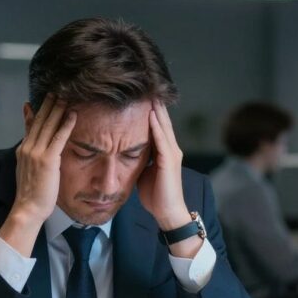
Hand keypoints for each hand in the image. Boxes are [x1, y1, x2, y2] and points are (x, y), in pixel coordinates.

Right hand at [0, 94, 75, 256]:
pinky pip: (58, 138)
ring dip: (58, 109)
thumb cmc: (32, 195)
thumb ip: (32, 157)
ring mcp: (36, 153)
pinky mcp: (47, 160)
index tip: (40, 99)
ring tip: (66, 95)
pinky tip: (73, 114)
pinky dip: (66, 125)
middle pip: (40, 120)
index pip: (31, 126)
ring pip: (48, 125)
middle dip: (48, 104)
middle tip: (57, 89)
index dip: (36, 111)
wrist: (28, 209)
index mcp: (23, 150)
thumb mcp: (29, 172)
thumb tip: (36, 150)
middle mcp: (27, 148)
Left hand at [137, 99, 197, 258]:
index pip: (157, 125)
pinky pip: (162, 140)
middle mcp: (171, 148)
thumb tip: (126, 151)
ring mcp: (172, 154)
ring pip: (163, 126)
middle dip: (155, 103)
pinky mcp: (169, 161)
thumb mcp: (144, 172)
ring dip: (156, 109)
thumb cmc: (155, 195)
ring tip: (149, 93)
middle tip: (146, 85)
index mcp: (165, 151)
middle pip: (162, 120)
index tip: (141, 95)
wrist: (167, 213)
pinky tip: (150, 114)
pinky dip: (156, 126)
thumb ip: (140, 159)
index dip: (150, 109)